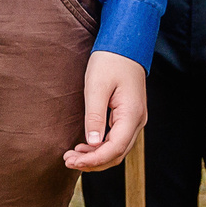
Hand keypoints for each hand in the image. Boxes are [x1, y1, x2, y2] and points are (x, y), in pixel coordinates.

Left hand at [64, 51, 147, 170]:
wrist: (125, 44)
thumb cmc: (110, 61)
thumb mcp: (96, 87)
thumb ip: (95, 116)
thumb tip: (93, 143)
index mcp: (131, 114)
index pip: (114, 149)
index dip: (94, 160)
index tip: (73, 161)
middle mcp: (137, 121)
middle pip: (117, 154)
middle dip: (93, 162)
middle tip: (68, 161)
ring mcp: (135, 120)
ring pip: (117, 149)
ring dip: (96, 157)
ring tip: (73, 156)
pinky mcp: (128, 117)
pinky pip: (117, 139)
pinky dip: (101, 147)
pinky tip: (85, 146)